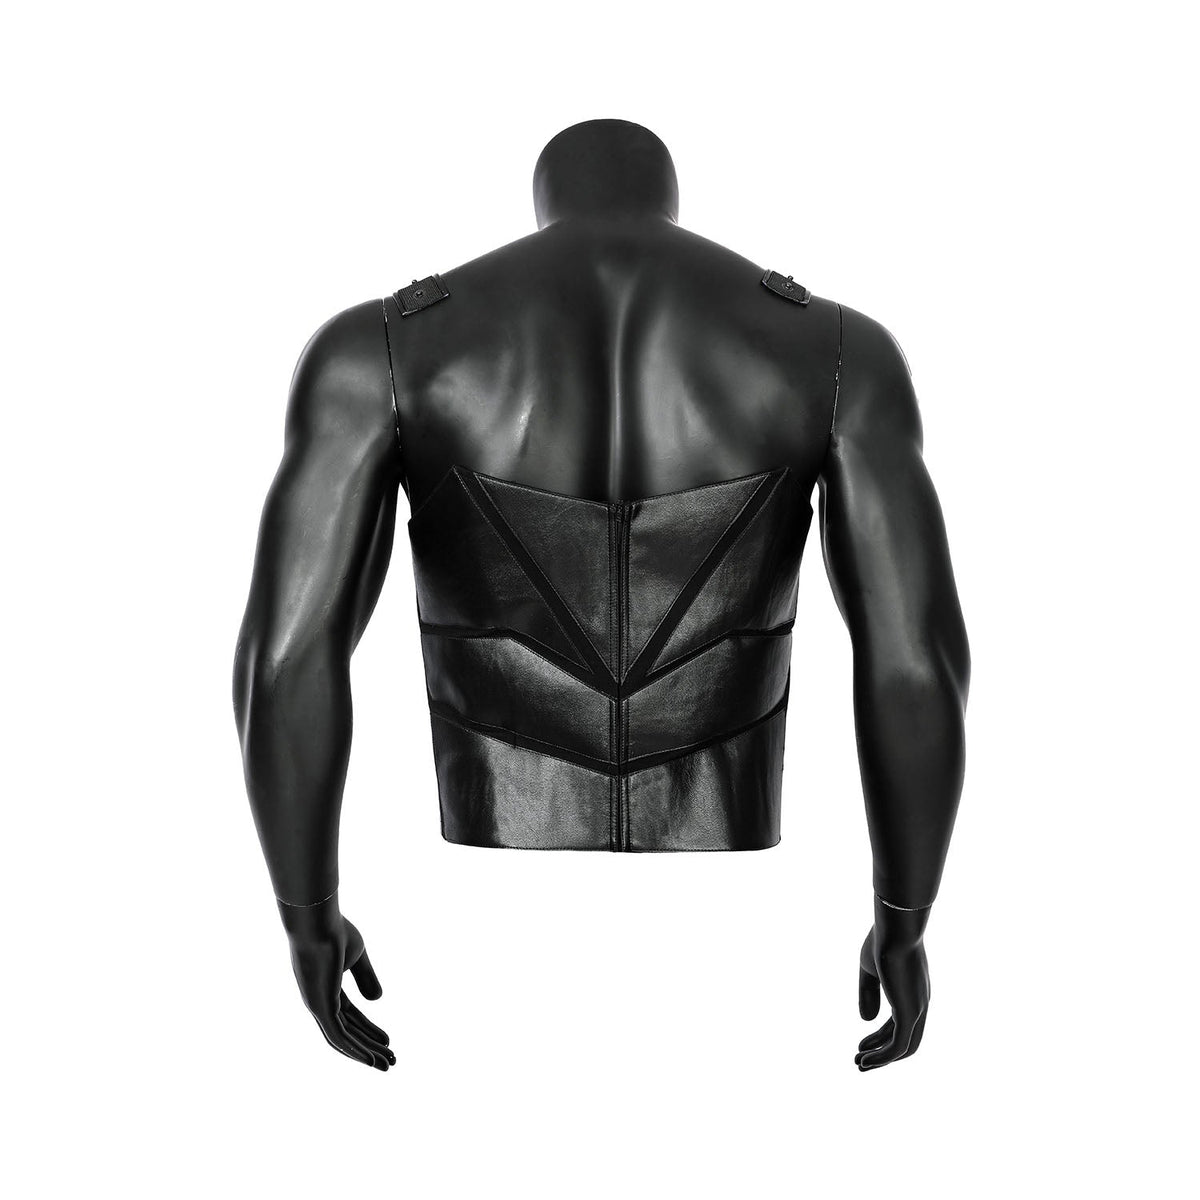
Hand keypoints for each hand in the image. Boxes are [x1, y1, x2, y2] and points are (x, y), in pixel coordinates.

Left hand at [277, 891, 394, 1070]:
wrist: (318, 921)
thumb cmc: (335, 932)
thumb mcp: (358, 955)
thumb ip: (366, 978)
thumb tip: (378, 1001)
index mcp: (326, 988)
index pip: (350, 1016)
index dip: (369, 1030)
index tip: (388, 1040)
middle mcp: (319, 1001)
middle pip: (348, 1031)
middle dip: (370, 1046)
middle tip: (391, 1060)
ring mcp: (317, 1005)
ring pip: (344, 1039)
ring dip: (365, 1054)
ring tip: (387, 1066)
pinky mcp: (319, 1006)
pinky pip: (338, 1036)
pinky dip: (355, 1050)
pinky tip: (371, 1061)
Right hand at [855, 896, 930, 1070]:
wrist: (896, 926)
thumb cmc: (882, 940)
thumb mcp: (869, 968)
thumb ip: (868, 994)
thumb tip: (867, 1021)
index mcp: (912, 992)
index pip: (899, 1024)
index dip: (879, 1038)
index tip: (860, 1045)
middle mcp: (920, 1003)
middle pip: (905, 1040)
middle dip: (882, 1054)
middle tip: (859, 1062)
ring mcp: (918, 1009)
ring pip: (904, 1048)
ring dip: (882, 1060)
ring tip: (859, 1065)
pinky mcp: (911, 1012)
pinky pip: (898, 1045)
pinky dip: (882, 1057)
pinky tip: (866, 1059)